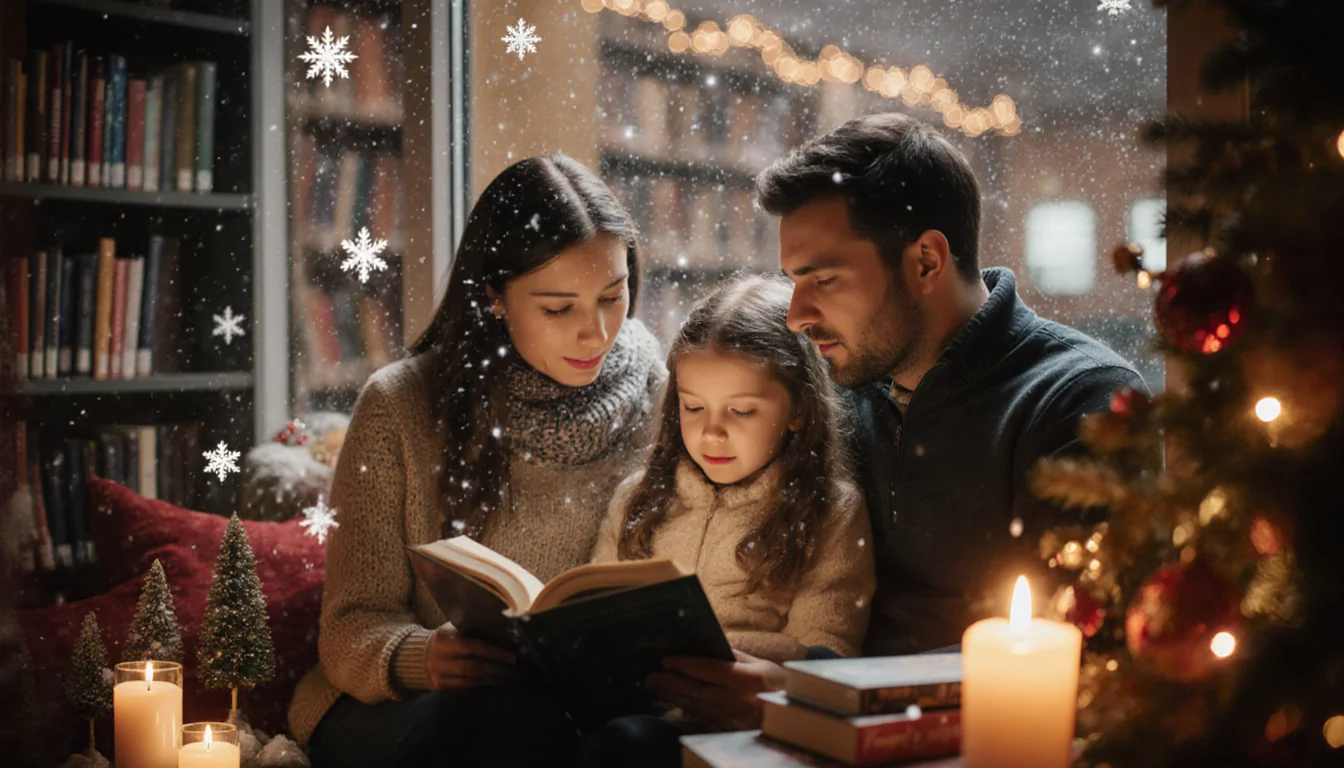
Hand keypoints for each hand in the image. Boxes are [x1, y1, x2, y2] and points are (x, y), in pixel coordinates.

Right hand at [424, 624, 522, 690]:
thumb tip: (504, 635)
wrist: (419, 655)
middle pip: (472, 666)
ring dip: (491, 679)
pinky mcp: (439, 686)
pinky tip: (493, 683)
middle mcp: (439, 656)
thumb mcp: (454, 629)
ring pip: (469, 680)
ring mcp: (438, 673)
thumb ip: (472, 631)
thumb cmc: (447, 639)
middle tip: (514, 670)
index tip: (512, 657)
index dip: (494, 652)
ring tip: (508, 678)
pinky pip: (463, 688)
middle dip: (496, 668)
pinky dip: (480, 686)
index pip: (473, 646)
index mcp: (445, 637)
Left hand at [646, 650, 786, 731]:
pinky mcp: (731, 734)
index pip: (710, 670)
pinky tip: (675, 703)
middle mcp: (741, 702)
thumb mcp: (764, 666)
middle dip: (671, 683)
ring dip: (674, 697)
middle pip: (697, 691)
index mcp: (751, 680)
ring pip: (696, 707)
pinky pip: (704, 720)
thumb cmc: (780, 686)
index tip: (666, 660)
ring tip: (657, 687)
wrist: (799, 717)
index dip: (685, 664)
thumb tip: (710, 646)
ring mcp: (735, 721)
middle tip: (650, 676)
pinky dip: (687, 711)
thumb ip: (736, 657)